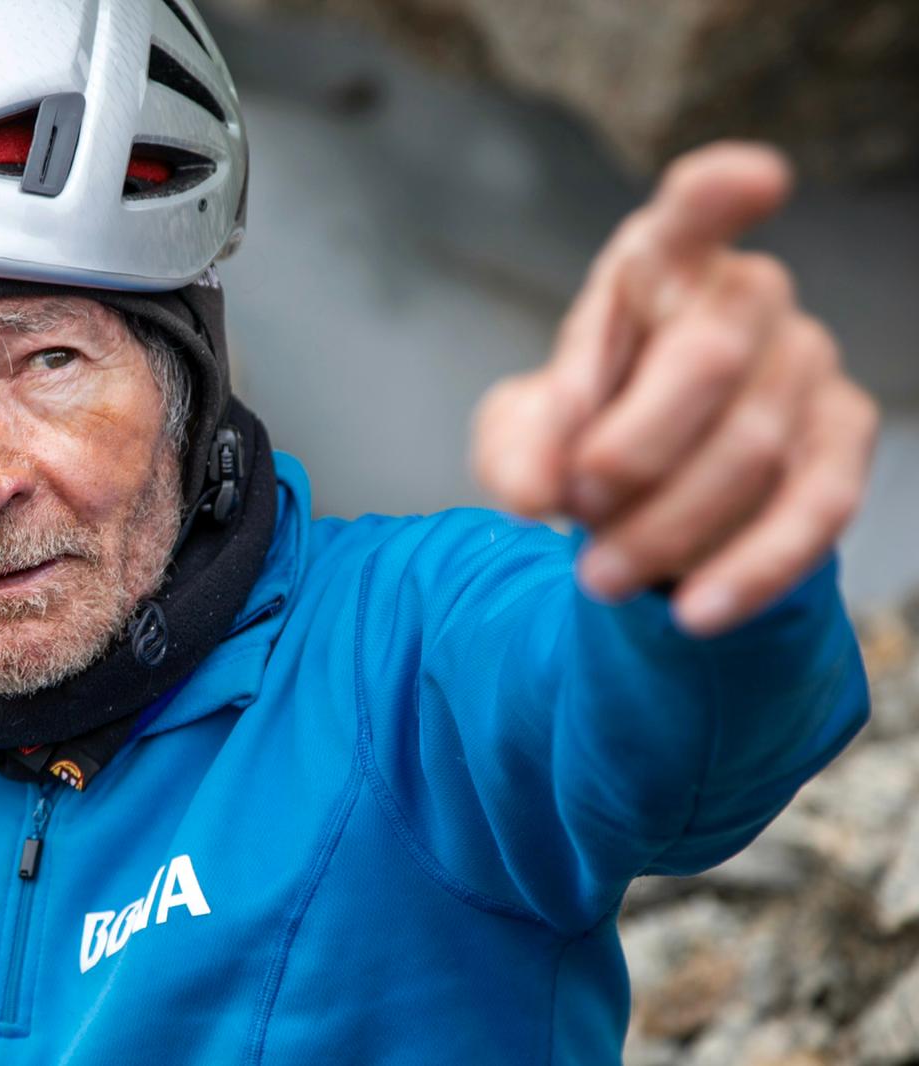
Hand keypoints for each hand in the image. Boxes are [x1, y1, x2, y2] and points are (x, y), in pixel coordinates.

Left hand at [471, 142, 878, 636]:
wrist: (644, 495)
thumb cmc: (583, 435)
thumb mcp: (520, 441)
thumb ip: (514, 451)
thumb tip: (533, 491)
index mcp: (654, 269)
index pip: (688, 217)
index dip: (717, 197)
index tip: (751, 179)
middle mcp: (746, 297)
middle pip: (711, 356)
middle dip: (635, 444)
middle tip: (575, 503)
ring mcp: (807, 363)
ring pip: (754, 446)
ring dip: (668, 524)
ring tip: (595, 577)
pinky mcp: (843, 440)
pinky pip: (816, 508)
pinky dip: (751, 569)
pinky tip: (694, 613)